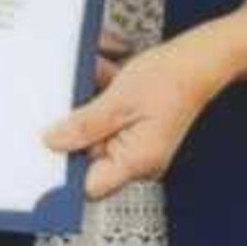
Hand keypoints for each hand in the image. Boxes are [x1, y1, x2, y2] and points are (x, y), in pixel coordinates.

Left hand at [46, 30, 225, 201]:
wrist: (199, 59)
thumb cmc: (172, 78)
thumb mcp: (118, 100)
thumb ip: (84, 126)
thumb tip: (53, 143)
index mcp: (137, 162)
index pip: (89, 185)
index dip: (65, 168)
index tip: (47, 150)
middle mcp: (138, 161)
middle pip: (88, 156)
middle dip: (79, 123)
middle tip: (81, 97)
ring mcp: (136, 147)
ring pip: (95, 134)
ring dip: (91, 106)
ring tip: (105, 80)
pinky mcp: (135, 131)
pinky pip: (106, 122)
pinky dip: (102, 101)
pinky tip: (110, 79)